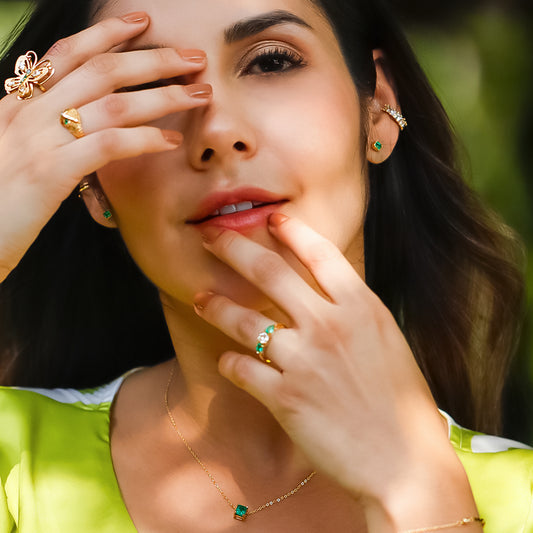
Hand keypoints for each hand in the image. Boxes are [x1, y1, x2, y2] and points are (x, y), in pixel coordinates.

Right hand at [0, 12, 210, 281]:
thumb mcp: (12, 154)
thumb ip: (41, 133)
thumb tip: (76, 123)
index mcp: (19, 105)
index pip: (66, 55)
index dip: (106, 34)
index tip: (142, 23)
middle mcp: (28, 113)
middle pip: (101, 71)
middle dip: (153, 60)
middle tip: (193, 59)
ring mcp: (39, 140)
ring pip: (113, 104)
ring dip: (162, 96)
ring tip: (198, 95)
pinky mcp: (50, 172)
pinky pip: (108, 145)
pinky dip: (144, 139)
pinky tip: (171, 141)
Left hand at [194, 213, 479, 530]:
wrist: (405, 461)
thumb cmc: (401, 401)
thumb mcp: (386, 340)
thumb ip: (353, 310)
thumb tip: (322, 292)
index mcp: (361, 306)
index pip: (319, 252)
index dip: (291, 230)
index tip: (271, 220)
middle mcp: (329, 325)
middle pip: (269, 272)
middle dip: (233, 247)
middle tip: (210, 236)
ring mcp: (305, 360)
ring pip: (243, 320)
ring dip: (216, 305)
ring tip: (200, 298)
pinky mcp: (285, 398)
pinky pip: (241, 369)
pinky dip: (229, 363)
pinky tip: (227, 361)